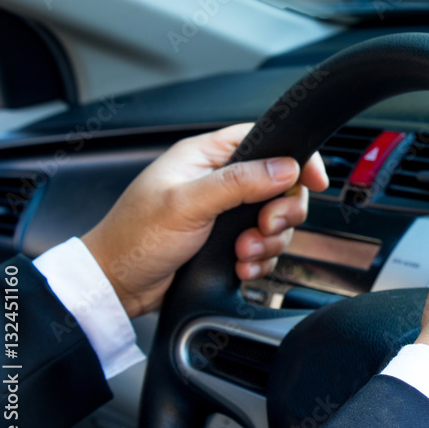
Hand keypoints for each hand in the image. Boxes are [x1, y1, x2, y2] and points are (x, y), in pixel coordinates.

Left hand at [81, 123, 326, 317]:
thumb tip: (285, 167)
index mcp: (205, 157)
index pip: (265, 140)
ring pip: (275, 220)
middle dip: (280, 212)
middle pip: (279, 185)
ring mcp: (225, 213)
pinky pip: (264, 247)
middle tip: (264, 226)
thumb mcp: (186, 204)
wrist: (115, 287)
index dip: (294, 157)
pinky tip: (240, 268)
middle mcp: (219, 182)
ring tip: (243, 254)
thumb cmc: (133, 239)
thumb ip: (238, 183)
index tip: (313, 180)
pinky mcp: (228, 242)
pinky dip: (259, 260)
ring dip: (268, 242)